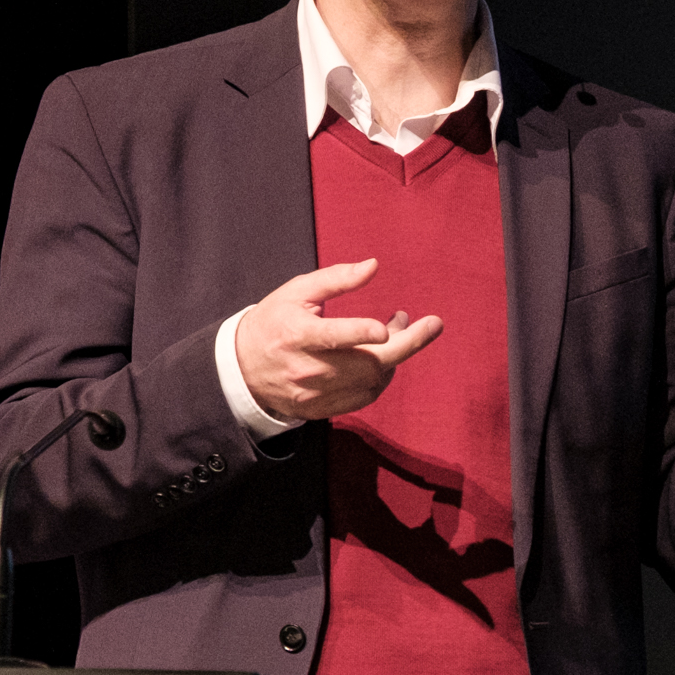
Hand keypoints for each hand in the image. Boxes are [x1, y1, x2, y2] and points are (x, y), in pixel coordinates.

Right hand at [235, 259, 442, 423]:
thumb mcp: (296, 292)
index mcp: (298, 334)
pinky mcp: (321, 409)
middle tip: (432, 324)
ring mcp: (315, 393)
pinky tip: (384, 358)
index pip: (334, 336)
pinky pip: (364, 397)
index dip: (361, 332)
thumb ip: (335, 279)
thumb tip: (373, 266)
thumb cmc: (274, 321)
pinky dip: (382, 377)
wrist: (242, 370)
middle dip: (407, 344)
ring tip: (399, 333)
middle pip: (367, 364)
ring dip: (396, 358)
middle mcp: (308, 368)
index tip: (385, 327)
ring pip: (372, 382)